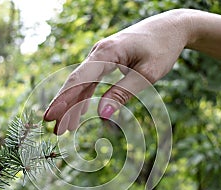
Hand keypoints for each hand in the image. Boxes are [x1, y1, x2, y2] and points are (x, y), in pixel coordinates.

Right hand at [43, 9, 192, 134]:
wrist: (171, 27)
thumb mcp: (147, 74)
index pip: (79, 80)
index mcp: (106, 53)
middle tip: (54, 130)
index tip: (49, 117)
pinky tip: (79, 112)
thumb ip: (123, 92)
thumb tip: (102, 114)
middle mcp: (98, 52)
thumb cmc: (162, 48)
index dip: (63, 100)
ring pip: (81, 83)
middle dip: (63, 107)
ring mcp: (101, 55)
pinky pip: (90, 81)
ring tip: (65, 128)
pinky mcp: (107, 59)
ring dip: (72, 105)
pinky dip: (84, 97)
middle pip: (75, 83)